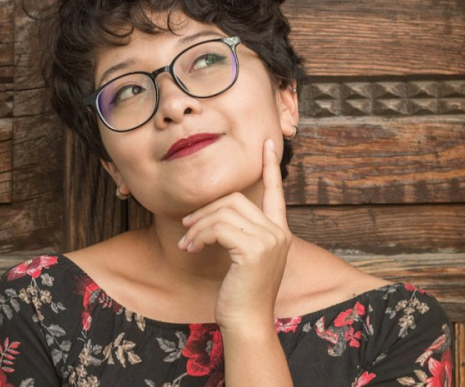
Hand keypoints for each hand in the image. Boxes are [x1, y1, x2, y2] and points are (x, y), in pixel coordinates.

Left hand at [178, 139, 290, 330]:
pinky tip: (189, 249)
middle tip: (186, 226)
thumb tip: (214, 216)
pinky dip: (198, 235)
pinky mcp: (254, 249)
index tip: (267, 143)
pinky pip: (218, 227)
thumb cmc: (240, 294)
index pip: (276, 192)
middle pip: (236, 199)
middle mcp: (278, 233)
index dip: (271, 166)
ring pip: (224, 211)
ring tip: (185, 243)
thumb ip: (239, 234)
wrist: (245, 322)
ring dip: (197, 225)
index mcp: (279, 233)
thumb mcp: (242, 258)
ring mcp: (269, 240)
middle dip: (206, 210)